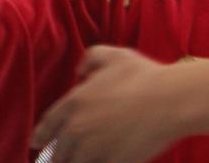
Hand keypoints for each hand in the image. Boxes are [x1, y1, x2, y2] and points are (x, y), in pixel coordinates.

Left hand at [32, 45, 184, 162]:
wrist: (171, 100)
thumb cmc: (146, 77)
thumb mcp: (118, 56)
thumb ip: (93, 57)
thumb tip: (79, 70)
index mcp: (75, 103)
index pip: (48, 125)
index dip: (41, 135)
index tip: (37, 142)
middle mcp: (77, 129)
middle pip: (58, 152)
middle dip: (62, 154)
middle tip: (67, 155)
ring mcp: (92, 150)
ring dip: (78, 162)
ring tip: (87, 158)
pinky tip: (105, 159)